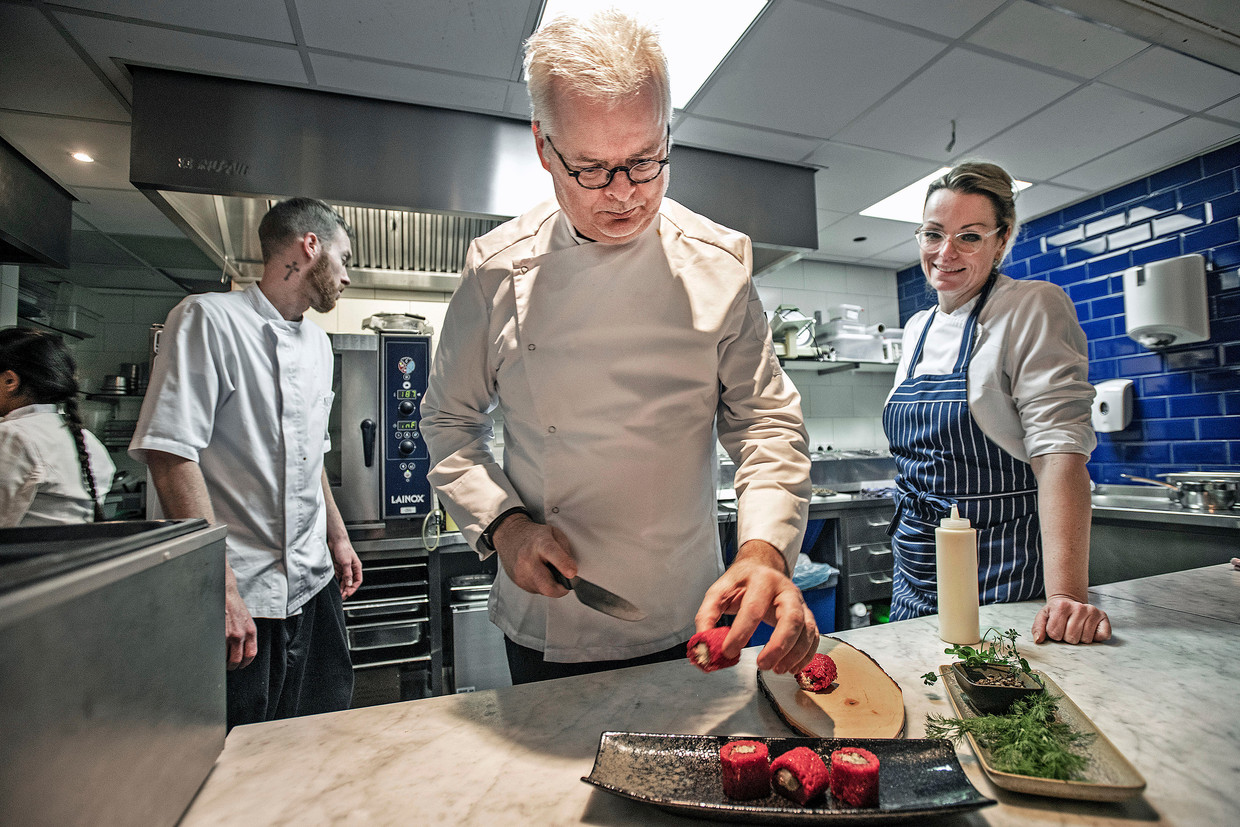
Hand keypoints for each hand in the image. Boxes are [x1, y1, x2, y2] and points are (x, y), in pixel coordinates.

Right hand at [224, 569, 257, 669]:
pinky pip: (215, 650)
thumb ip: (246, 636)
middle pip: (236, 660)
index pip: (250, 655)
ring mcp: (227, 635)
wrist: (225, 593)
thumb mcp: (247, 621)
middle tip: (228, 666)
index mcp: (251, 631)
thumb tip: (242, 651)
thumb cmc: (235, 606)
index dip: (245, 663)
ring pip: (224, 657)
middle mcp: (240, 635)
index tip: (241, 665)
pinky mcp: (216, 633)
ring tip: (219, 660)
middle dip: (232, 666)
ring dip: (221, 661)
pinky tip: (212, 652)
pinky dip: (214, 654)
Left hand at [331, 538, 362, 599]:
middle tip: (342, 596)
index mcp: (356, 567)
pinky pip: (338, 578)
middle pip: (350, 582)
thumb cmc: (344, 547)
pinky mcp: (337, 568)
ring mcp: (344, 569)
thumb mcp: (346, 562)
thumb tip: (349, 583)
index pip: (357, 581)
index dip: (353, 588)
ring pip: (344, 581)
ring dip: (342, 588)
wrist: (335, 541)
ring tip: (339, 594)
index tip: (348, 593)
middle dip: (347, 590)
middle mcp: (351, 569)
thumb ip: (347, 574)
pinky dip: (337, 583)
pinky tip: (334, 586)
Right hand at [493, 513, 576, 596]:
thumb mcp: (554, 533)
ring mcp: (520, 573)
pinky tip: (540, 573)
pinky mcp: (517, 582)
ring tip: (549, 571)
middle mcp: (527, 559)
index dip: (563, 564)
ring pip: (543, 591)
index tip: (572, 573)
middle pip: (547, 585)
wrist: (509, 536)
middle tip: (566, 581)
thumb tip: (572, 569)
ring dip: (551, 586)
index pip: (551, 554)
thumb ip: (565, 550)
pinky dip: (542, 585)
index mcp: (540, 543)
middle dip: (561, 589)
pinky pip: (536, 590)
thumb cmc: (534, 535)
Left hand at [696, 540, 817, 674]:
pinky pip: (813, 637)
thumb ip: (707, 614)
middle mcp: (785, 590)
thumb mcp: (719, 591)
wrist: (762, 568)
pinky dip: (806, 655)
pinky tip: (791, 667)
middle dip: (778, 645)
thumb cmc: (741, 583)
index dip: (741, 632)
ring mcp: (799, 602)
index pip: (753, 608)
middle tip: (763, 664)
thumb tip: (703, 642)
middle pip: (791, 617)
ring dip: (794, 654)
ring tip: (777, 669)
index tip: (728, 651)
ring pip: (806, 629)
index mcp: (761, 580)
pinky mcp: (806, 615)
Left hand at [1032, 595, 1110, 643]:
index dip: (1055, 635)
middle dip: (1067, 638)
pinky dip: (1096, 638)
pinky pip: (1102, 636)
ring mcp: (1092, 611)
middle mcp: (1079, 607)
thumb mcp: (1043, 617)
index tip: (1056, 628)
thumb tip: (1038, 640)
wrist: (1068, 603)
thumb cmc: (1055, 613)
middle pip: (1072, 638)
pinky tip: (1089, 630)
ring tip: (1077, 629)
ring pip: (1086, 640)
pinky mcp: (1103, 616)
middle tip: (1067, 629)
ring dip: (1080, 638)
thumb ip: (1038, 628)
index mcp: (1061, 606)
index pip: (1056, 634)